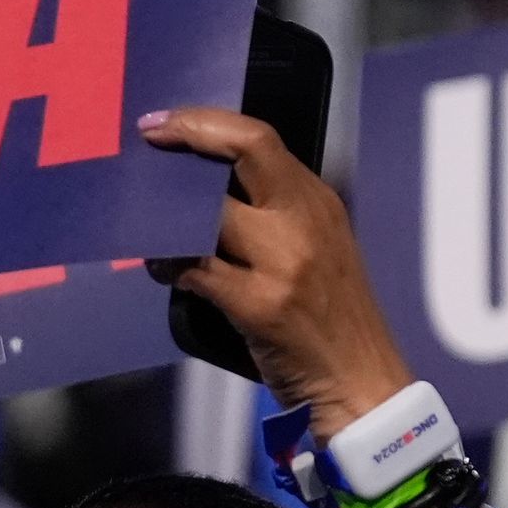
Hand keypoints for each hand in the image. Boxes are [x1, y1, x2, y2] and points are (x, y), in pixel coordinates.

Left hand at [137, 107, 414, 438]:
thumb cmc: (332, 321)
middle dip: (185, 139)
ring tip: (147, 227)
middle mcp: (305, 223)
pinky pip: (195, 269)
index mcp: (318, 203)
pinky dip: (169, 266)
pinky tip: (164, 270)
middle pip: (241, 154)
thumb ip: (276, 216)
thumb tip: (203, 190)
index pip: (260, 138)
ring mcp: (284, 263)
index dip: (203, 122)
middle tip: (146, 143)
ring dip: (164, 216)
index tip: (163, 123)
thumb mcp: (318, 251)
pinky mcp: (261, 305)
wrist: (361, 385)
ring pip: (206, 212)